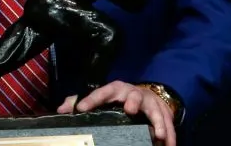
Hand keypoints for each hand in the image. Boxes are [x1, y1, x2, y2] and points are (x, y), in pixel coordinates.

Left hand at [56, 81, 175, 145]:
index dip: (92, 98)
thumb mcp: (101, 97)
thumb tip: (60, 110)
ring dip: (157, 122)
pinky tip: (168, 145)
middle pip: (134, 95)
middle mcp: (134, 93)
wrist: (147, 94)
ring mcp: (151, 102)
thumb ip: (79, 102)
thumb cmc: (118, 99)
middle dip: (132, 101)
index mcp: (116, 89)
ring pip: (155, 111)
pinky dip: (170, 135)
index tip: (82, 108)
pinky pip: (169, 123)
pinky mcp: (163, 112)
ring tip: (158, 135)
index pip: (103, 91)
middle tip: (130, 110)